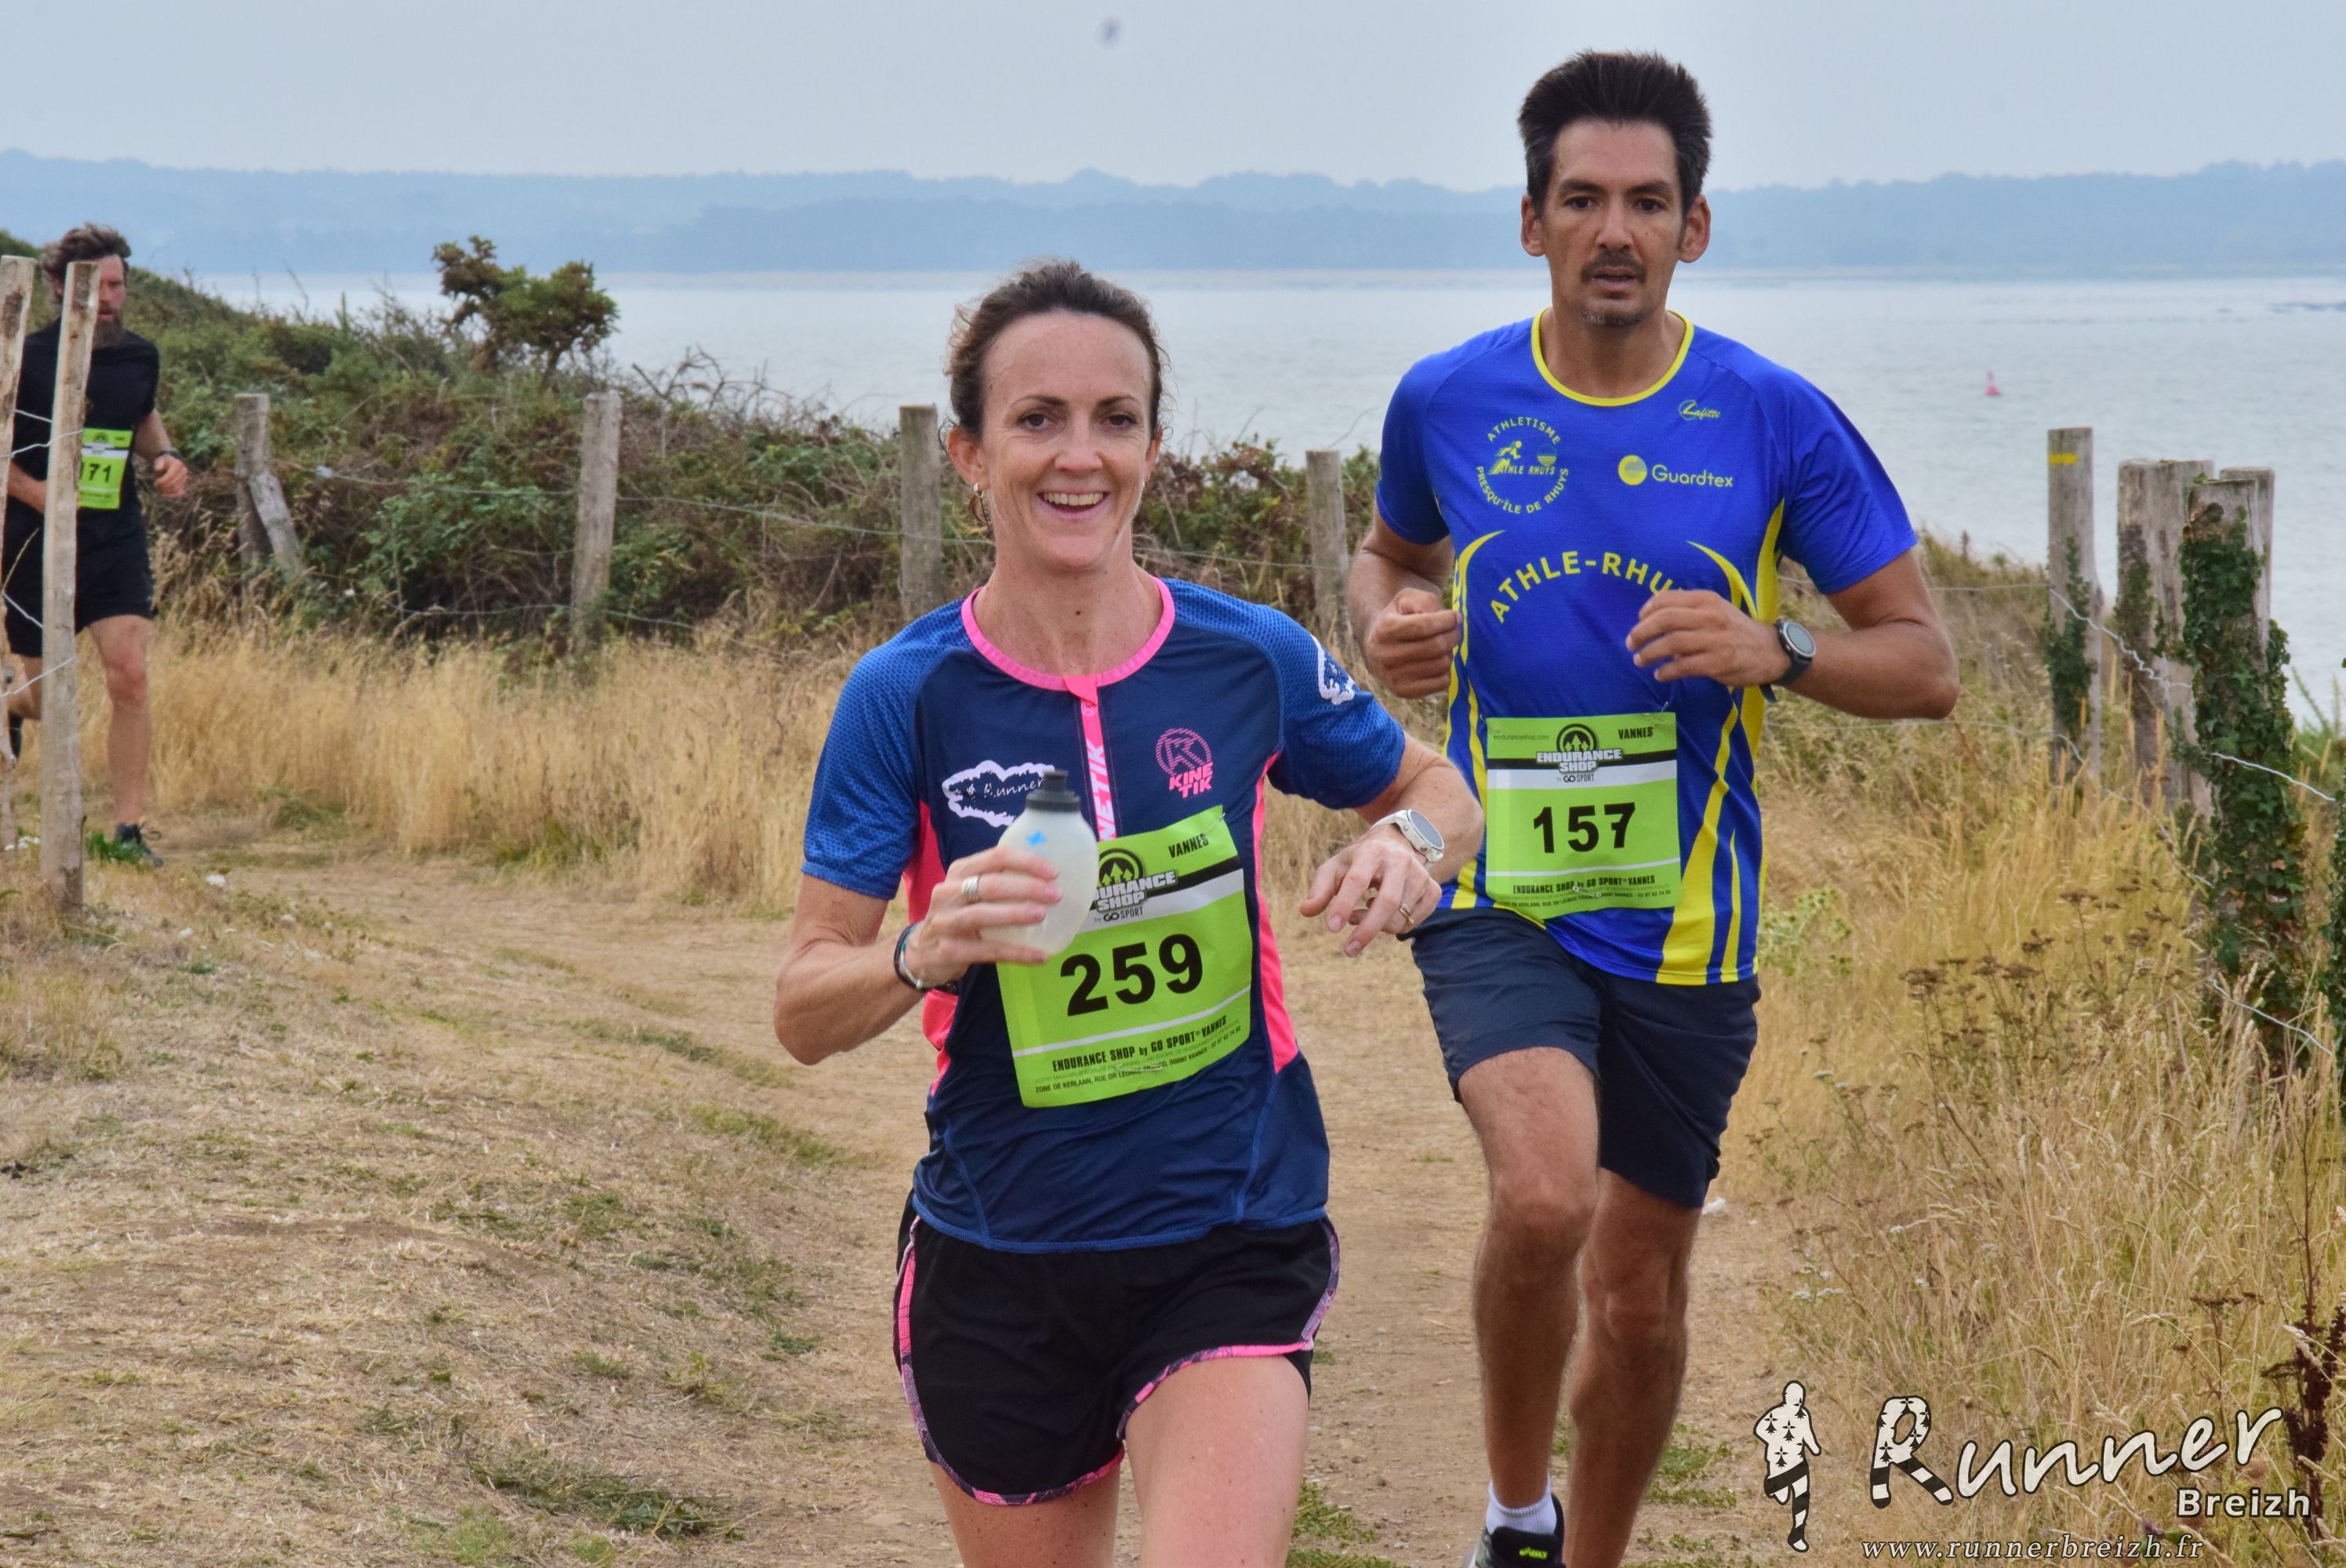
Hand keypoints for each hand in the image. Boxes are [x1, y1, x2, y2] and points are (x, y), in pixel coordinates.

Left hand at [151, 454, 189, 498]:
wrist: (168, 464)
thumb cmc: (162, 462)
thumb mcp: (159, 460)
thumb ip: (158, 463)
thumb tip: (158, 470)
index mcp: (178, 464)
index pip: (170, 476)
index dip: (162, 481)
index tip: (155, 482)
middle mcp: (183, 471)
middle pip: (173, 483)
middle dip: (163, 487)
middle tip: (156, 486)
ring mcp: (184, 479)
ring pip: (175, 489)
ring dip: (166, 491)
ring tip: (158, 489)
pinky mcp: (183, 485)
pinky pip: (179, 493)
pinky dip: (171, 495)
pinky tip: (163, 494)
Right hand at [903, 845, 1061, 983]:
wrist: (922, 953)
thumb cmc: (957, 916)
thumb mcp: (969, 892)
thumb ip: (998, 881)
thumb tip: (1047, 879)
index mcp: (960, 871)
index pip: (996, 857)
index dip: (1026, 862)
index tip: (1053, 872)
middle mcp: (949, 893)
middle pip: (990, 885)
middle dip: (1026, 887)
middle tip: (1055, 895)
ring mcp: (946, 922)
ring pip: (982, 914)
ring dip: (1015, 914)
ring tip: (1042, 916)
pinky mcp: (950, 950)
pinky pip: (988, 951)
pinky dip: (1016, 953)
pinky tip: (1039, 956)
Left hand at [1298, 827, 1437, 957]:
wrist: (1395, 846)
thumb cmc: (1358, 862)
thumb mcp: (1335, 868)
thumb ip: (1320, 889)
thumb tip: (1305, 911)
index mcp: (1372, 851)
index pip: (1358, 880)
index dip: (1344, 904)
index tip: (1332, 928)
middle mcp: (1400, 861)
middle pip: (1387, 902)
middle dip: (1367, 930)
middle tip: (1348, 950)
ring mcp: (1420, 875)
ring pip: (1399, 917)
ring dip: (1376, 926)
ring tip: (1361, 914)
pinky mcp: (1433, 890)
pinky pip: (1414, 921)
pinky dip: (1395, 926)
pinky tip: (1384, 912)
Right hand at [1362, 586, 1459, 697]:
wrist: (1377, 650)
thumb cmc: (1399, 619)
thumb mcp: (1407, 600)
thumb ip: (1426, 602)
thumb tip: (1451, 620)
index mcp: (1385, 629)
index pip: (1424, 625)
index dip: (1446, 620)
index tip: (1455, 616)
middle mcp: (1386, 655)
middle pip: (1436, 646)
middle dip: (1453, 635)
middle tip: (1455, 630)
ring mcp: (1394, 677)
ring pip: (1442, 664)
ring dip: (1449, 652)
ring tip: (1442, 646)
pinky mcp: (1405, 692)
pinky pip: (1442, 682)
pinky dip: (1445, 670)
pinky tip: (1436, 662)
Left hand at [1626, 589, 1791, 686]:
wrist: (1772, 651)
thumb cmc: (1737, 631)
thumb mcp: (1717, 610)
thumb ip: (1690, 610)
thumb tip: (1656, 617)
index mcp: (1707, 600)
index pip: (1668, 599)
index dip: (1647, 610)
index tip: (1638, 621)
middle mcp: (1710, 616)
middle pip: (1664, 620)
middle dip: (1641, 632)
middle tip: (1630, 643)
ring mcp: (1714, 639)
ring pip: (1671, 643)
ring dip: (1649, 653)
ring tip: (1639, 659)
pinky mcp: (1718, 662)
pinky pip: (1683, 666)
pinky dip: (1666, 671)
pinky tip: (1660, 674)